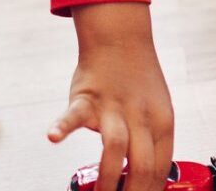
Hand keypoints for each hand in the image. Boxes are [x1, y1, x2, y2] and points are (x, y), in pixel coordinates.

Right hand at [49, 2, 172, 190]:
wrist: (120, 40)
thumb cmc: (138, 80)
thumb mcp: (158, 111)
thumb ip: (152, 143)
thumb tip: (150, 180)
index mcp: (162, 122)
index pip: (160, 166)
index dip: (151, 190)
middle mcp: (140, 116)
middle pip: (142, 163)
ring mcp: (113, 107)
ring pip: (115, 146)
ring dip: (108, 177)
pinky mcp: (87, 99)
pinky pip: (74, 114)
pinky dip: (63, 126)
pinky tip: (53, 138)